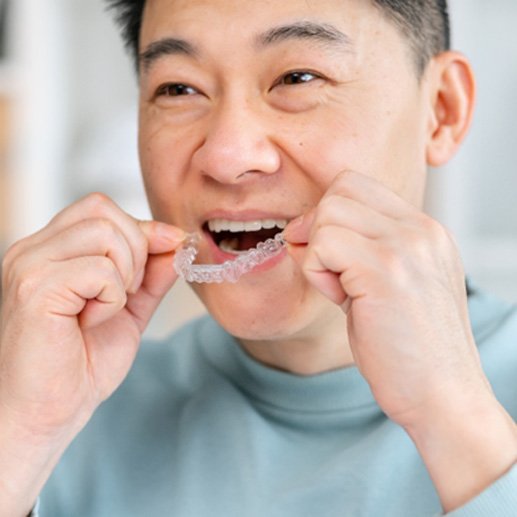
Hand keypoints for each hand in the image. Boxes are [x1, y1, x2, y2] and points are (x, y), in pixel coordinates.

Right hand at [0, 193, 183, 434]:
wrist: (49, 412)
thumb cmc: (81, 364)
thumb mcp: (129, 307)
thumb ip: (151, 272)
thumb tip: (177, 239)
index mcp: (50, 249)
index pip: (100, 207)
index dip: (141, 228)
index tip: (167, 251)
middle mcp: (33, 249)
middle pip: (103, 210)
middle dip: (136, 249)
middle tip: (125, 293)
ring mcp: (29, 266)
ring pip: (105, 233)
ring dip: (125, 274)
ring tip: (106, 308)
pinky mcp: (34, 289)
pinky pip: (100, 270)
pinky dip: (111, 298)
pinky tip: (92, 322)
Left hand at [284, 170, 515, 509]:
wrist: (442, 397)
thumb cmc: (408, 348)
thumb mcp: (390, 283)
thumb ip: (359, 248)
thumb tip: (302, 227)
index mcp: (424, 230)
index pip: (356, 185)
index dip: (330, 215)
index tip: (331, 256)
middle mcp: (421, 230)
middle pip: (338, 190)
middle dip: (318, 228)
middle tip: (331, 273)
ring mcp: (407, 246)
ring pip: (327, 213)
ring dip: (317, 254)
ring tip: (341, 291)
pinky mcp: (385, 271)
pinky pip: (322, 244)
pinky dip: (316, 272)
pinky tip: (341, 300)